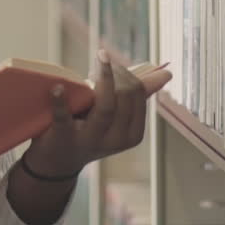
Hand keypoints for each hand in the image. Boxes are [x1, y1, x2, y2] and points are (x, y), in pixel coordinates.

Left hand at [22, 50, 172, 178]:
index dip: (127, 74)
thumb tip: (166, 73)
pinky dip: (60, 101)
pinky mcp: (63, 137)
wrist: (58, 163)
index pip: (138, 95)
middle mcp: (115, 140)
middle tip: (102, 61)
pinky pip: (64, 117)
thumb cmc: (91, 131)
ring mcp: (89, 140)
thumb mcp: (117, 119)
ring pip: (105, 107)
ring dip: (103, 79)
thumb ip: (138, 96)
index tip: (114, 65)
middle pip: (124, 97)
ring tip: (97, 61)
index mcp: (132, 134)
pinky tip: (57, 87)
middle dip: (116, 74)